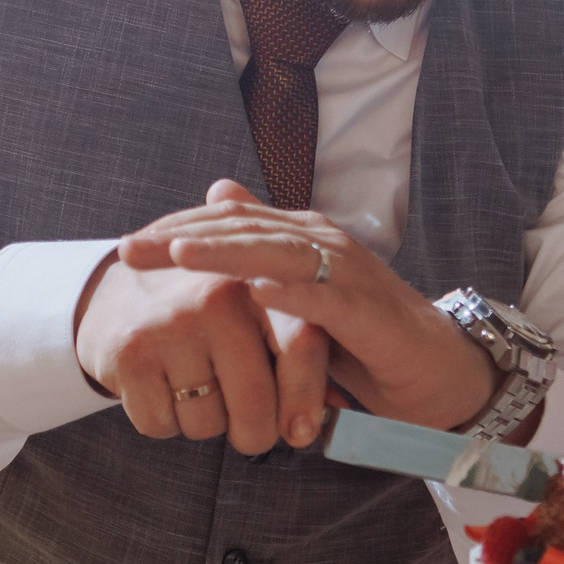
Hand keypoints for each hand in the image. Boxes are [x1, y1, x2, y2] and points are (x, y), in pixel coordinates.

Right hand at [73, 248, 324, 454]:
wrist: (115, 290)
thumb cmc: (203, 313)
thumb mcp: (253, 313)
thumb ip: (300, 350)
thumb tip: (339, 408)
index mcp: (258, 284)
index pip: (300, 349)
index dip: (305, 399)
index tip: (302, 433)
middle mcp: (215, 299)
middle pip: (254, 407)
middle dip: (254, 432)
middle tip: (246, 426)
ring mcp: (169, 326)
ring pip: (207, 425)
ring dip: (204, 424)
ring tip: (193, 386)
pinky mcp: (129, 353)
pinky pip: (161, 426)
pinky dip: (164, 421)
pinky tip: (160, 387)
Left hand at [118, 181, 496, 434]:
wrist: (436, 371)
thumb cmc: (362, 338)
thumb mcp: (299, 294)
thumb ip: (260, 249)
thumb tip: (216, 192)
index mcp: (299, 238)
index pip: (228, 223)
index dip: (175, 229)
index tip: (128, 248)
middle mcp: (321, 243)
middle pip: (241, 231)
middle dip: (181, 239)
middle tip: (128, 252)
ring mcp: (346, 273)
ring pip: (277, 253)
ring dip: (225, 253)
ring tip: (177, 257)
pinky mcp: (368, 311)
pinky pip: (325, 298)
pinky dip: (291, 291)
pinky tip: (257, 289)